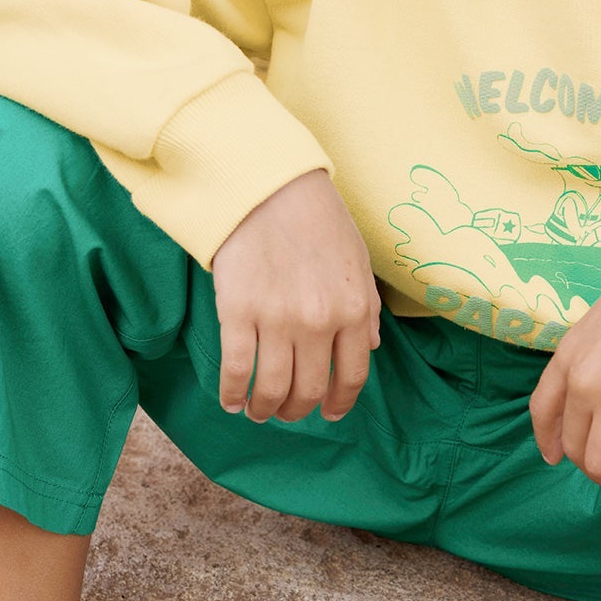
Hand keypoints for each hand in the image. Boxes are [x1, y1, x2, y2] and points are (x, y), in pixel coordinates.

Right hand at [210, 169, 381, 423]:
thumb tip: (370, 346)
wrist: (269, 186)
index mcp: (354, 310)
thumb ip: (367, 308)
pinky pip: (236, 368)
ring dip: (264, 408)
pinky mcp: (239, 311)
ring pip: (272, 387)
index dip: (340, 402)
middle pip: (310, 388)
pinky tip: (230, 401)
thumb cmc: (317, 220)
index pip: (352, 375)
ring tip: (257, 411)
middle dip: (297, 410)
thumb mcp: (357, 262)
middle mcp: (319, 322)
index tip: (328, 414)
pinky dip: (232, 393)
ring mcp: (277, 319)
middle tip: (286, 412)